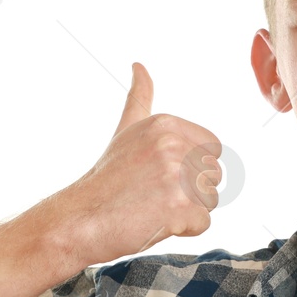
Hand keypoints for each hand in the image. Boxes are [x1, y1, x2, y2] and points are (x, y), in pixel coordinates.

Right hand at [56, 62, 223, 262]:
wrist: (81, 218)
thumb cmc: (108, 179)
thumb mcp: (126, 130)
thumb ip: (139, 98)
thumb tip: (138, 66)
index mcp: (166, 124)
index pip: (213, 148)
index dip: (194, 166)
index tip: (163, 174)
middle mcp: (173, 144)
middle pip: (214, 176)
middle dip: (191, 190)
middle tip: (154, 194)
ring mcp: (176, 175)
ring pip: (210, 200)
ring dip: (188, 211)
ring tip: (154, 207)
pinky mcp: (178, 206)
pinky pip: (203, 223)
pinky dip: (184, 230)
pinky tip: (155, 222)